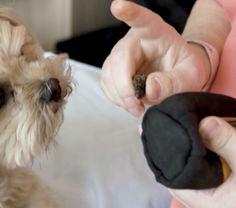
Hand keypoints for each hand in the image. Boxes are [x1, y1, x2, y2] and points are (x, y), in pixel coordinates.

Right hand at [100, 0, 209, 116]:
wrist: (178, 77)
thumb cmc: (186, 70)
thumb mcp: (192, 75)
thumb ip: (175, 81)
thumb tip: (150, 88)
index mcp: (156, 33)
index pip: (142, 19)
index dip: (129, 13)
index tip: (117, 6)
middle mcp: (134, 41)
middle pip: (119, 58)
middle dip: (124, 86)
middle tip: (137, 105)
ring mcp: (121, 56)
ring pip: (109, 74)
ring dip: (120, 96)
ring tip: (137, 107)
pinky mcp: (113, 71)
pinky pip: (106, 85)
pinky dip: (116, 99)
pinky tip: (130, 103)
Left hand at [169, 117, 235, 207]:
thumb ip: (228, 144)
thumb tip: (204, 123)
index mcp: (207, 206)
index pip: (170, 179)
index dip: (163, 154)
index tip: (158, 129)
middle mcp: (207, 207)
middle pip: (179, 175)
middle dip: (173, 150)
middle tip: (166, 122)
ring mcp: (217, 201)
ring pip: (193, 173)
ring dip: (189, 151)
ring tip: (180, 125)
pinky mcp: (226, 194)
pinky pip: (207, 172)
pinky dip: (204, 155)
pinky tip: (202, 136)